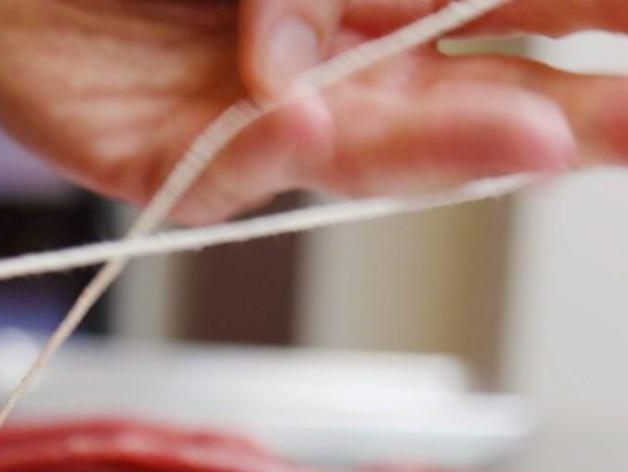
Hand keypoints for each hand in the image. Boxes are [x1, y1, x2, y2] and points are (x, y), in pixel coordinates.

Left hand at [0, 0, 627, 222]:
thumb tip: (327, 71)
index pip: (531, 13)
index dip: (603, 26)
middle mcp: (353, 72)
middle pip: (491, 100)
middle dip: (591, 110)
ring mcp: (269, 128)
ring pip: (375, 153)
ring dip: (458, 144)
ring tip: (545, 139)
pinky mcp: (171, 171)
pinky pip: (227, 170)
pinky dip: (263, 145)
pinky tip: (302, 114)